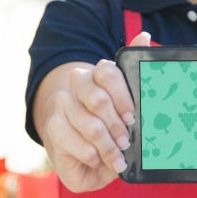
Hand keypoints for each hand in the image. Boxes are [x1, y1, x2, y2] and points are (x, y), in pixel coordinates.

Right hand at [35, 31, 150, 191]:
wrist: (80, 148)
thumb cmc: (109, 125)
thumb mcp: (126, 103)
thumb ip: (134, 70)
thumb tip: (144, 36)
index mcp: (98, 74)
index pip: (108, 71)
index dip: (122, 96)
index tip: (132, 117)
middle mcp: (78, 85)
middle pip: (98, 99)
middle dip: (116, 125)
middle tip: (127, 141)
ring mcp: (63, 105)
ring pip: (90, 125)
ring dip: (108, 146)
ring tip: (118, 158)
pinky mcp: (53, 127)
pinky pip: (76, 142)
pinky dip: (93, 156)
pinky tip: (100, 161)